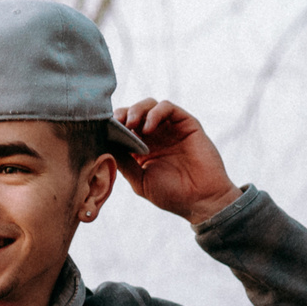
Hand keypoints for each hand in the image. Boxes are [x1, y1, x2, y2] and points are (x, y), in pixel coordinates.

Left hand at [112, 98, 241, 227]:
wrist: (201, 200)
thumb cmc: (172, 195)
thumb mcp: (140, 181)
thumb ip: (124, 163)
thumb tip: (104, 145)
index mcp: (142, 149)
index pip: (123, 128)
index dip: (114, 125)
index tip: (105, 130)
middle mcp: (156, 136)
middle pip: (134, 112)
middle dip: (122, 114)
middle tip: (117, 123)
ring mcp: (170, 128)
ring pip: (149, 105)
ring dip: (136, 110)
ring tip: (131, 124)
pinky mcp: (185, 123)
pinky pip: (167, 107)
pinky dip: (155, 112)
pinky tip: (148, 127)